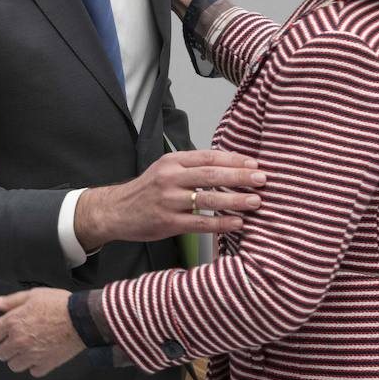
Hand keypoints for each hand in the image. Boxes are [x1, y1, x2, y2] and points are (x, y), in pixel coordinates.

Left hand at [0, 289, 83, 377]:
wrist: (81, 318)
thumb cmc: (58, 304)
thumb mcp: (33, 295)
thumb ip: (11, 301)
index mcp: (13, 322)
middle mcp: (19, 341)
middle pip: (1, 354)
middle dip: (5, 348)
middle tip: (14, 342)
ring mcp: (32, 355)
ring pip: (14, 366)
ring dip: (18, 359)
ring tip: (27, 350)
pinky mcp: (46, 364)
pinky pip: (33, 371)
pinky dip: (35, 366)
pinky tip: (40, 356)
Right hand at [74, 149, 265, 250]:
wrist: (116, 211)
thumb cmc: (147, 191)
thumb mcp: (165, 170)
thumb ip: (192, 168)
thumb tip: (229, 167)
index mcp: (172, 161)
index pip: (208, 156)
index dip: (234, 159)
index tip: (255, 163)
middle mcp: (170, 178)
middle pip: (212, 174)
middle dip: (240, 176)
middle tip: (262, 179)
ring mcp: (169, 200)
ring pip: (208, 198)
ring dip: (236, 199)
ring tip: (256, 201)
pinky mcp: (168, 222)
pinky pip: (200, 222)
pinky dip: (221, 222)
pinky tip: (238, 223)